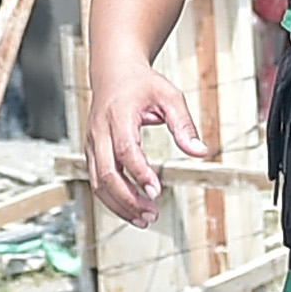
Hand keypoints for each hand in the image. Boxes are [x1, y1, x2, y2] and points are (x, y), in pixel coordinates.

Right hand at [86, 54, 206, 221]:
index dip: (139, 172)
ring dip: (119, 204)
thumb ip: (184, 124)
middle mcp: (99, 131)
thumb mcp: (169, 96)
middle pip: (106, 172)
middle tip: (151, 213)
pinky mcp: (91, 152)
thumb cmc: (141, 84)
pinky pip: (97, 181)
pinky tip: (132, 210)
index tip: (156, 191)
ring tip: (144, 219)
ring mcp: (92, 143)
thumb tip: (199, 151)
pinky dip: (112, 199)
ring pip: (97, 182)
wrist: (113, 72)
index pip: (125, 149)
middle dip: (127, 198)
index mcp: (118, 114)